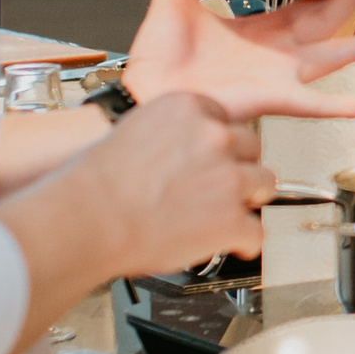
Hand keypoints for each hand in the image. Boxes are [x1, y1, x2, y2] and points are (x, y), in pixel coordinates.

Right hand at [78, 91, 278, 273]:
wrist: (90, 219)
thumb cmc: (95, 184)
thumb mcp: (130, 132)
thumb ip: (166, 135)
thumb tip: (174, 148)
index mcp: (188, 108)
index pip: (225, 120)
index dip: (219, 145)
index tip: (213, 158)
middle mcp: (215, 137)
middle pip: (251, 148)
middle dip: (238, 168)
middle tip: (219, 187)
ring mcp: (228, 178)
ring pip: (265, 184)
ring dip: (247, 201)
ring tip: (226, 215)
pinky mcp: (232, 218)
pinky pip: (256, 232)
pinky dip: (244, 243)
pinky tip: (231, 245)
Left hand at [122, 0, 354, 118]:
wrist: (145, 90)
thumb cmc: (160, 57)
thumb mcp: (173, 0)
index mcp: (261, 29)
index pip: (307, 3)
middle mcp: (278, 53)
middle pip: (330, 21)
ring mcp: (279, 77)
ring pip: (333, 58)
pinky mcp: (270, 99)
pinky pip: (310, 105)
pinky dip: (339, 107)